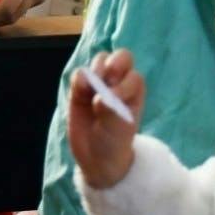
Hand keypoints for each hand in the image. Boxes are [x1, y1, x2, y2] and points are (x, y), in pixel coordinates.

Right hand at [66, 49, 145, 188]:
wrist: (96, 157)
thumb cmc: (115, 142)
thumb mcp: (119, 130)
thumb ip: (112, 112)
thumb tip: (101, 97)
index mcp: (135, 92)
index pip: (133, 75)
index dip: (123, 82)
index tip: (114, 97)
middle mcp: (119, 83)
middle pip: (121, 57)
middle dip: (113, 64)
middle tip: (105, 79)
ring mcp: (100, 84)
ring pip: (100, 61)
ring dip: (96, 69)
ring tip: (90, 89)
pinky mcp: (81, 89)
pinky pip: (80, 74)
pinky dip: (79, 79)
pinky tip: (79, 92)